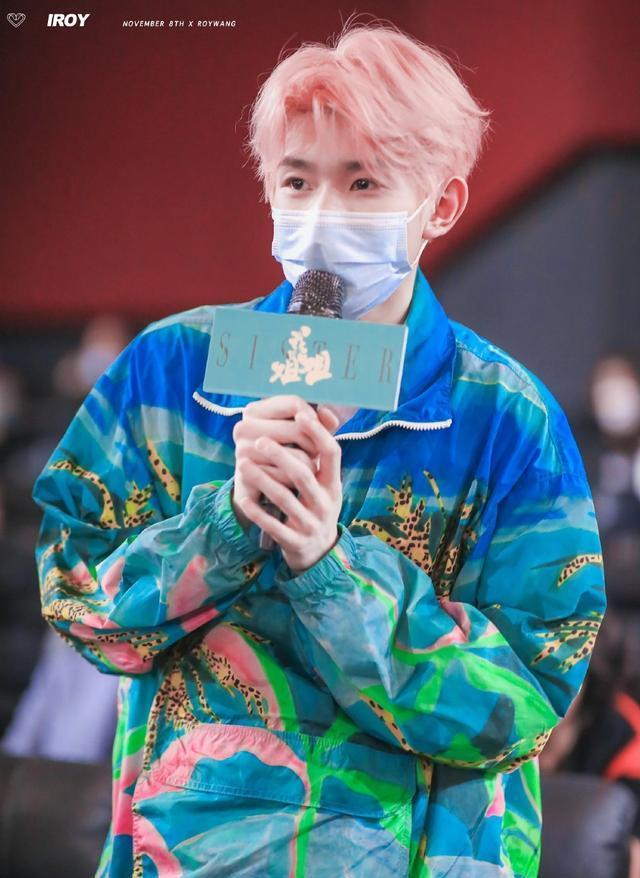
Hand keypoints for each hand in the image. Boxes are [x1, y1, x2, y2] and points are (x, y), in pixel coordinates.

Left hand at [234, 402, 342, 572]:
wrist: (319, 554)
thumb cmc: (316, 507)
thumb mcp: (325, 484)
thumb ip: (318, 455)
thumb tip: (318, 412)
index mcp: (333, 484)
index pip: (332, 453)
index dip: (318, 434)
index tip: (301, 415)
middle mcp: (325, 503)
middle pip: (305, 475)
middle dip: (282, 456)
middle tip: (259, 441)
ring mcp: (311, 524)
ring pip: (286, 499)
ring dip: (263, 480)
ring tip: (242, 464)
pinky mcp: (295, 542)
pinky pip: (274, 525)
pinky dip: (257, 511)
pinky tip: (243, 497)